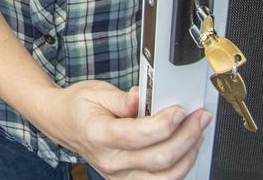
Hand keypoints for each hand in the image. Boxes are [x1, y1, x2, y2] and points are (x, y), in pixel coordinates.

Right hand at [40, 82, 210, 179]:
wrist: (62, 123)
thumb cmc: (79, 105)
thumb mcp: (95, 90)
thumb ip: (120, 97)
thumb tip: (140, 98)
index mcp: (99, 134)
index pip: (138, 136)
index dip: (164, 123)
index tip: (180, 109)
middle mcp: (110, 161)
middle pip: (158, 159)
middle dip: (186, 137)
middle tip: (199, 117)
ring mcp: (119, 176)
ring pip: (165, 177)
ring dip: (188, 155)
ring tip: (197, 133)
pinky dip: (179, 168)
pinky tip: (186, 149)